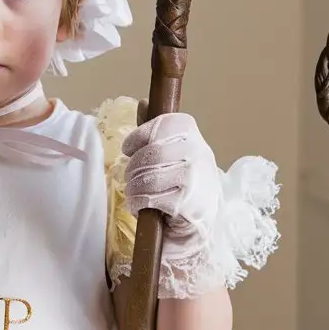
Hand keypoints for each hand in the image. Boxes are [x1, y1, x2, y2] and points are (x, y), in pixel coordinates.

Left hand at [122, 112, 221, 250]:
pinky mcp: (188, 205)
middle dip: (134, 168)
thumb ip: (156, 131)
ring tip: (138, 194)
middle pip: (152, 152)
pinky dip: (139, 203)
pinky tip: (144, 206)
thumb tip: (144, 102)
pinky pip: (150, 198)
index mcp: (194, 138)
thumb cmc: (180, 187)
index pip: (166, 123)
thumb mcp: (171, 156)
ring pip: (148, 176)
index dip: (141, 135)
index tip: (129, 149)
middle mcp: (199, 155)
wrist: (199, 227)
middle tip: (133, 179)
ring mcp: (195, 181)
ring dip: (134, 188)